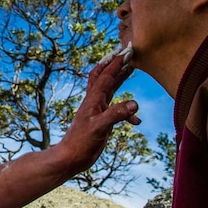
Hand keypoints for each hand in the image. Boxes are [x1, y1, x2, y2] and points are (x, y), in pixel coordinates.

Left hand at [59, 46, 139, 171]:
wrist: (71, 157)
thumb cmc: (81, 142)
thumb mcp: (100, 127)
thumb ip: (116, 114)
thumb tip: (135, 104)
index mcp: (93, 99)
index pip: (106, 76)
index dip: (117, 62)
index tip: (127, 50)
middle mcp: (95, 102)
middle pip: (105, 76)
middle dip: (115, 63)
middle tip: (126, 51)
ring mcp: (97, 110)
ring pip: (109, 89)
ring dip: (120, 79)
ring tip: (131, 68)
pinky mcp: (101, 121)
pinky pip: (116, 110)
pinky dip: (126, 112)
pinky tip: (136, 121)